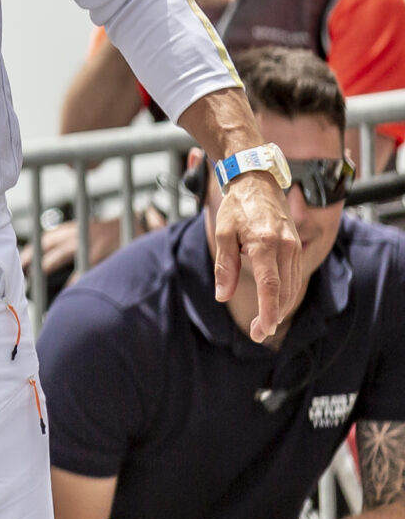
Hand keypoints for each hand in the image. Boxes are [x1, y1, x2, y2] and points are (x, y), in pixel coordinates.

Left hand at [212, 170, 302, 341]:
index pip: (270, 285)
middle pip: (284, 291)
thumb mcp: (223, 233)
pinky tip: (275, 305)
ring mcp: (294, 248)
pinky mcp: (296, 248)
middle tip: (258, 335)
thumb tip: (222, 296)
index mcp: (265, 243)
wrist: (257, 183)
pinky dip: (286, 295)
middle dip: (273, 316)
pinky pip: (294, 277)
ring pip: (292, 287)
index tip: (264, 330)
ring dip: (280, 309)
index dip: (269, 311)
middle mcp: (285, 247)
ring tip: (265, 325)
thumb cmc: (237, 207)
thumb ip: (225, 266)